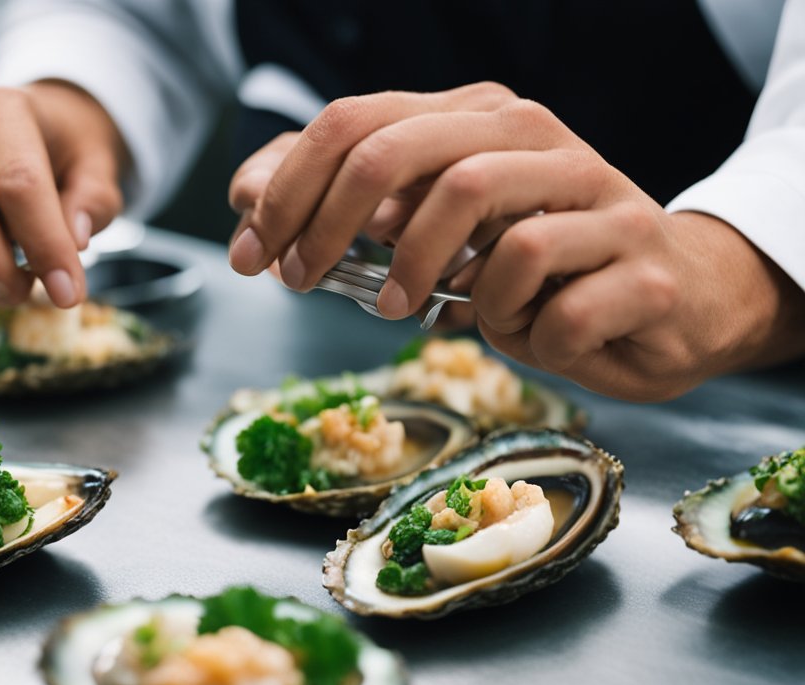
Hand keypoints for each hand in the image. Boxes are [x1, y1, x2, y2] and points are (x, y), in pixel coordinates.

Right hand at [0, 81, 126, 306]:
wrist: (32, 126)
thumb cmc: (63, 146)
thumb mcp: (98, 164)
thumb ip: (94, 200)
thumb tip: (74, 241)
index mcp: (1, 109)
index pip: (18, 182)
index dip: (44, 245)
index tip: (68, 291)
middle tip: (26, 294)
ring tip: (10, 285)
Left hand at [227, 84, 804, 400]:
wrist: (670, 300)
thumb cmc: (538, 270)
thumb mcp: (433, 231)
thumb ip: (349, 207)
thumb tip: (248, 194)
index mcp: (478, 118)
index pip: (358, 120)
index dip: (289, 187)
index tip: (254, 255)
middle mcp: (533, 136)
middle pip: (402, 150)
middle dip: (329, 224)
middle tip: (303, 282)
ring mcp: (594, 191)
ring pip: (474, 198)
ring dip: (423, 272)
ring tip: (411, 312)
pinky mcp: (639, 259)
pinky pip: (549, 293)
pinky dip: (516, 327)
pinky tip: (522, 331)